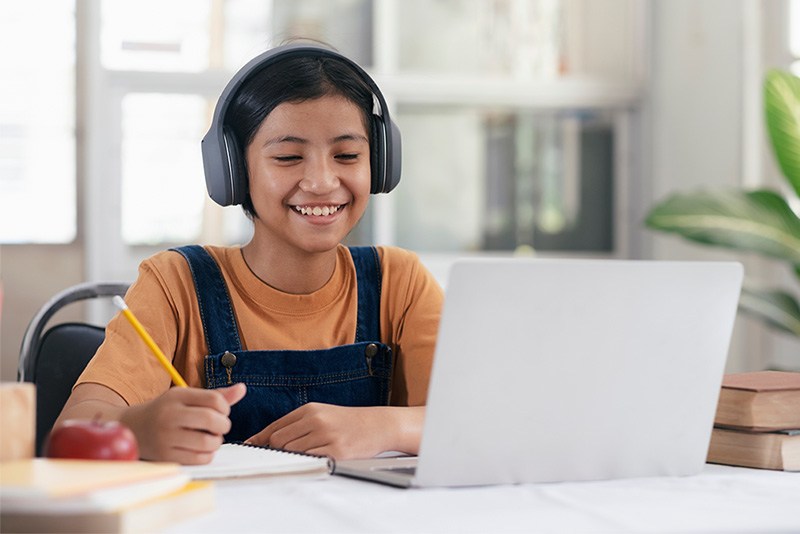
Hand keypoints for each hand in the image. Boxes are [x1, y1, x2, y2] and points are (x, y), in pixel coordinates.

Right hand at [121, 383, 245, 463]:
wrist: (132, 427)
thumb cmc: (166, 411)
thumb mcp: (187, 397)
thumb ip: (216, 395)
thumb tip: (242, 389)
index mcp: (177, 396)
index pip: (214, 399)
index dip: (225, 407)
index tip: (222, 412)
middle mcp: (170, 415)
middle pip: (211, 420)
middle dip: (223, 425)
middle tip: (220, 427)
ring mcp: (166, 437)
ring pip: (207, 442)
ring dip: (216, 442)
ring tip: (210, 438)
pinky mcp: (165, 456)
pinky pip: (199, 459)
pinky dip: (207, 455)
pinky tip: (201, 449)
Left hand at [246, 403, 423, 459]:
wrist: (377, 425)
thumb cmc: (347, 422)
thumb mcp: (321, 414)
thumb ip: (296, 424)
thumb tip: (265, 439)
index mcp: (310, 410)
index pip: (275, 426)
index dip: (259, 440)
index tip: (249, 448)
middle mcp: (316, 420)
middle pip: (278, 440)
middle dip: (276, 450)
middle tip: (283, 454)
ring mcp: (326, 436)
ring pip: (291, 452)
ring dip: (293, 456)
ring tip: (307, 453)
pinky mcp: (336, 452)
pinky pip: (310, 460)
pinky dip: (308, 462)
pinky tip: (317, 457)